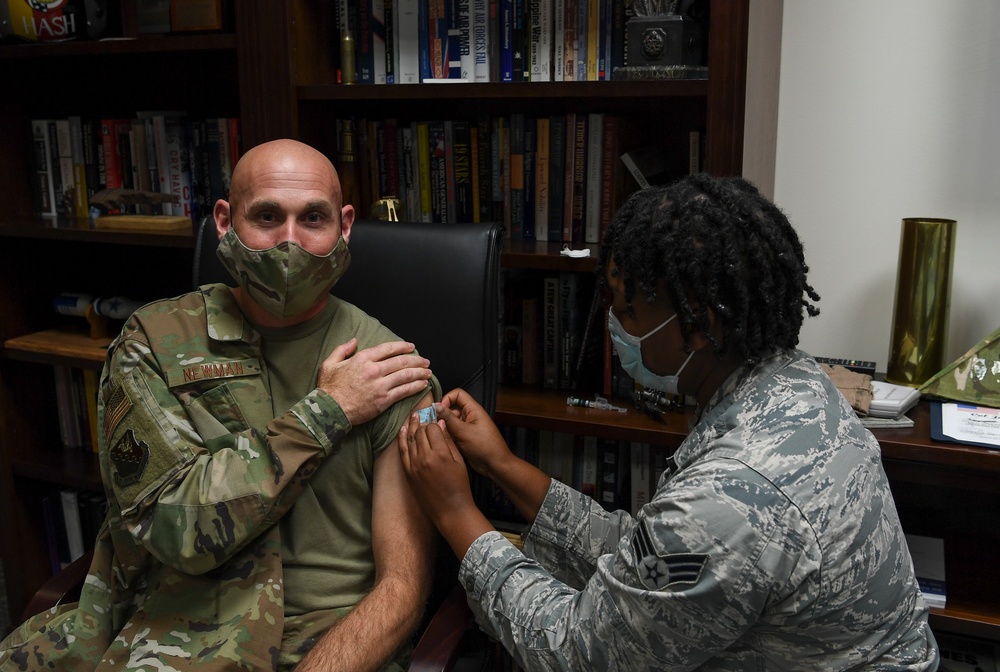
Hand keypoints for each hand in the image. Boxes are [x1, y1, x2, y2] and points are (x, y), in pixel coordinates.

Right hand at [317, 338, 432, 425]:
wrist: (330, 411)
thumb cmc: (328, 388)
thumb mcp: (329, 364)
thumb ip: (342, 350)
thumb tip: (354, 340)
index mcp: (363, 359)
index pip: (388, 348)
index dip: (402, 346)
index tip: (411, 347)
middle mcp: (374, 370)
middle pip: (401, 361)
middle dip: (416, 360)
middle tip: (425, 361)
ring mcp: (380, 385)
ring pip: (406, 375)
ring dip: (420, 372)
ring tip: (428, 372)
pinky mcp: (384, 400)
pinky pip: (404, 391)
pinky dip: (416, 387)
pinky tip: (423, 384)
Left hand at [397, 413, 477, 531]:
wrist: (450, 510)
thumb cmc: (460, 486)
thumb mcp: (459, 461)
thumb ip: (449, 441)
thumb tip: (440, 424)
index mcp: (441, 453)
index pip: (432, 428)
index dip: (435, 423)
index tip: (436, 422)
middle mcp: (425, 458)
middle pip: (420, 432)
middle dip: (424, 423)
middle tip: (424, 415)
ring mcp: (414, 465)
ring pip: (410, 439)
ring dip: (412, 427)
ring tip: (413, 416)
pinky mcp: (408, 473)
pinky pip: (402, 451)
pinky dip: (402, 439)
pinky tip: (403, 429)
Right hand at [436, 388, 511, 478]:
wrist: (494, 464)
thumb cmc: (485, 446)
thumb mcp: (464, 431)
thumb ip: (449, 418)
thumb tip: (436, 406)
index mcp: (473, 409)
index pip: (457, 394)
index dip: (447, 399)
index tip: (439, 410)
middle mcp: (469, 416)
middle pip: (452, 408)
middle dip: (443, 415)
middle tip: (436, 425)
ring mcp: (466, 426)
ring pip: (450, 421)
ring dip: (444, 427)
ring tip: (441, 435)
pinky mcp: (463, 436)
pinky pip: (452, 431)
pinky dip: (447, 435)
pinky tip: (445, 442)